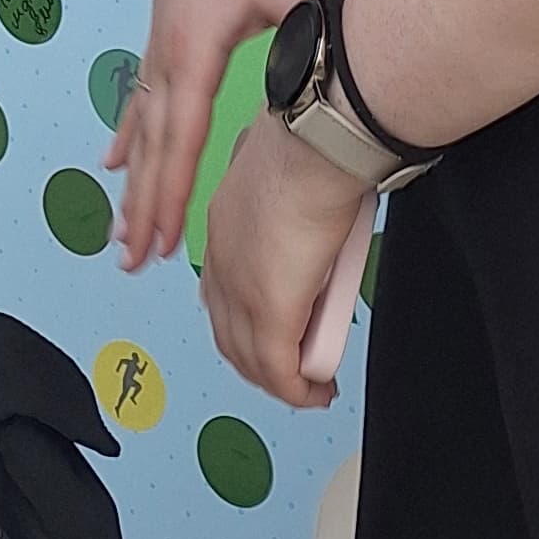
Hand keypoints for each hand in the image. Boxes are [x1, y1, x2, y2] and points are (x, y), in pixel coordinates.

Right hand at [105, 0, 311, 269]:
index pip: (183, 138)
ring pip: (140, 130)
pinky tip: (111, 163)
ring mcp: (157, 47)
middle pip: (153, 146)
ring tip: (121, 234)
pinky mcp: (160, 38)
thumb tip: (321, 94)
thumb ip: (300, 42)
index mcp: (195, 50)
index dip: (170, 193)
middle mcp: (166, 56)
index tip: (162, 242)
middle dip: (143, 207)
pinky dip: (126, 136)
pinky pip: (137, 100)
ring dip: (131, 184)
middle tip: (134, 262)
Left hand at [200, 116, 371, 408]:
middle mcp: (222, 262)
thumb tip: (312, 205)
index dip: (245, 322)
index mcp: (222, 225)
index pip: (222, 291)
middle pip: (229, 334)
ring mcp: (241, 290)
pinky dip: (298, 390)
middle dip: (259, 362)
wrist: (316, 146)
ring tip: (311, 383)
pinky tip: (317, 392)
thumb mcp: (287, 175)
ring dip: (281, 380)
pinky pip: (280, 371)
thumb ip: (288, 199)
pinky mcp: (270, 313)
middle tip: (292, 371)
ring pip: (251, 359)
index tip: (272, 334)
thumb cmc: (310, 147)